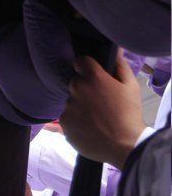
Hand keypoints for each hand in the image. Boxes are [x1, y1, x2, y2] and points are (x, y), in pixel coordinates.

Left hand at [60, 51, 144, 168]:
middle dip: (84, 88)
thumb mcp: (131, 87)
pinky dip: (75, 120)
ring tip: (95, 117)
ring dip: (79, 105)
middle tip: (98, 101)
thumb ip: (120, 66)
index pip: (79, 61)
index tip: (91, 73)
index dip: (85, 66)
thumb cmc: (129, 114)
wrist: (123, 145)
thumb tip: (115, 51)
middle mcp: (76, 89)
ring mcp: (68, 106)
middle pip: (75, 83)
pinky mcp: (63, 122)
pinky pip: (67, 117)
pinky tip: (89, 126)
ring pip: (71, 101)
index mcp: (93, 77)